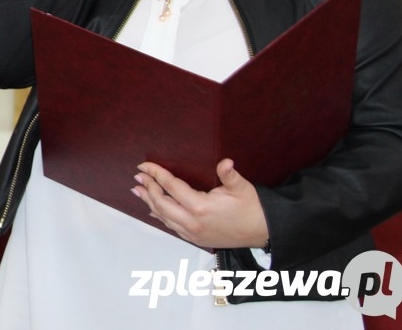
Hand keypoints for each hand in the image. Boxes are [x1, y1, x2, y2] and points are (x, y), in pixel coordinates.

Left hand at [132, 158, 268, 249]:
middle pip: (161, 203)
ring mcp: (193, 233)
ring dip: (149, 202)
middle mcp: (192, 222)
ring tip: (138, 190)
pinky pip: (171, 226)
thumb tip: (225, 162)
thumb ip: (229, 174)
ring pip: (163, 216)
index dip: (156, 174)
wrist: (263, 232)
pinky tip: (153, 209)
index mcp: (200, 207)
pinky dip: (160, 216)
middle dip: (148, 188)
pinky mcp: (196, 239)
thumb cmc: (252, 209)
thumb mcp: (241, 187)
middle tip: (138, 177)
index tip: (145, 166)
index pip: (170, 187)